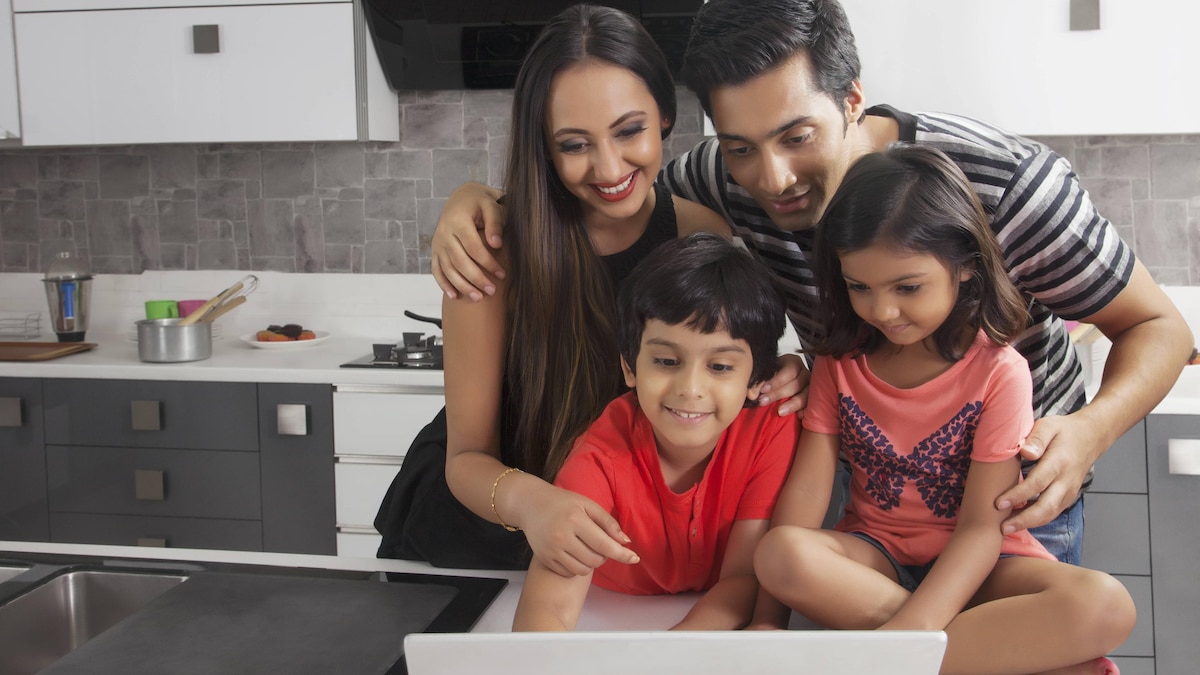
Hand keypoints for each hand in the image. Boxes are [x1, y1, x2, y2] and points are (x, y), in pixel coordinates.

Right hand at [430, 182, 507, 300]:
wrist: (461, 197)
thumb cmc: (480, 202)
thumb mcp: (490, 204)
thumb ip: (495, 222)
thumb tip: (496, 244)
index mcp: (458, 221)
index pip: (473, 247)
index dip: (487, 263)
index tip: (502, 274)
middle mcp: (444, 233)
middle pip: (459, 261)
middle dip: (475, 278)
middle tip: (492, 291)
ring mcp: (438, 243)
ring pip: (447, 268)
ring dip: (461, 285)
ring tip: (478, 298)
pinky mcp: (435, 250)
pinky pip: (436, 269)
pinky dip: (443, 284)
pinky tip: (454, 296)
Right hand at [520, 483, 639, 576]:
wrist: (529, 504)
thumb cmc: (563, 502)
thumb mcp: (587, 504)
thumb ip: (608, 522)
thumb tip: (626, 542)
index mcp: (575, 520)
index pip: (604, 544)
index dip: (622, 554)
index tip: (635, 559)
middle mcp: (561, 536)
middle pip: (595, 560)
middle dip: (604, 556)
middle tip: (599, 543)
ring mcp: (551, 550)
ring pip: (583, 570)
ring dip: (591, 563)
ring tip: (586, 548)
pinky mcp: (544, 559)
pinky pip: (569, 573)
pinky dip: (576, 567)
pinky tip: (574, 553)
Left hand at [757, 353, 810, 416]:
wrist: (782, 383)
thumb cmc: (774, 376)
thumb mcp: (769, 373)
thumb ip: (763, 380)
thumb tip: (752, 391)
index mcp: (794, 363)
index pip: (789, 370)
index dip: (776, 381)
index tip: (763, 389)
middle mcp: (804, 374)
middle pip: (796, 383)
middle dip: (778, 393)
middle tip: (763, 401)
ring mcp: (811, 387)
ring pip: (806, 395)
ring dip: (792, 404)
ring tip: (780, 412)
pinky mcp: (813, 399)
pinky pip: (812, 405)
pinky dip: (806, 411)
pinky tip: (799, 416)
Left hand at [996, 413, 1103, 533]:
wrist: (1090, 437)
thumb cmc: (1063, 431)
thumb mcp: (1048, 426)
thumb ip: (1036, 438)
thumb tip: (1026, 453)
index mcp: (1059, 462)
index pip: (1038, 483)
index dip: (1018, 495)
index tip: (998, 503)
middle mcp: (1066, 481)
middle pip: (1047, 506)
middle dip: (1024, 520)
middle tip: (1002, 527)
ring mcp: (1069, 491)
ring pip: (1050, 514)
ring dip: (1029, 524)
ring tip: (1006, 529)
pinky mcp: (1067, 497)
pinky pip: (1052, 512)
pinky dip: (1036, 520)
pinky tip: (1018, 522)